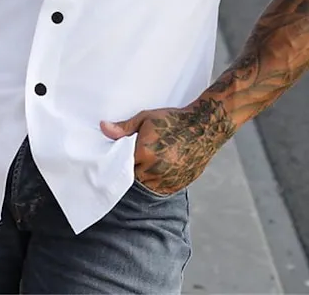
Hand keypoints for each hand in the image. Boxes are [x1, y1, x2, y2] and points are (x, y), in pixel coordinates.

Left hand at [100, 98, 235, 194]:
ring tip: (153, 163)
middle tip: (140, 159)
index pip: (122, 167)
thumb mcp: (146, 118)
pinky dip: (159, 182)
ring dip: (146, 178)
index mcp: (144, 153)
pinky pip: (162, 189)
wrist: (205, 126)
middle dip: (134, 170)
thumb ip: (124, 127)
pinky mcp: (179, 185)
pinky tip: (163, 168)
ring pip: (148, 186)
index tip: (122, 159)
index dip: (122, 163)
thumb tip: (103, 127)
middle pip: (134, 178)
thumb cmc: (174, 120)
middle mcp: (154, 170)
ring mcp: (168, 180)